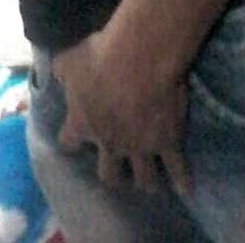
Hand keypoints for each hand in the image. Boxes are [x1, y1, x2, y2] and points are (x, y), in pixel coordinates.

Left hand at [52, 30, 192, 197]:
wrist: (141, 56)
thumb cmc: (101, 55)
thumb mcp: (69, 59)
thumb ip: (62, 72)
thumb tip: (59, 75)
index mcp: (83, 124)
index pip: (68, 143)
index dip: (72, 140)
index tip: (75, 136)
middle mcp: (111, 144)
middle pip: (109, 174)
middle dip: (113, 173)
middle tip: (118, 167)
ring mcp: (141, 147)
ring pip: (144, 179)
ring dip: (145, 179)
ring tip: (149, 181)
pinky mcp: (168, 143)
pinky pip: (177, 170)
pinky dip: (182, 181)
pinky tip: (185, 188)